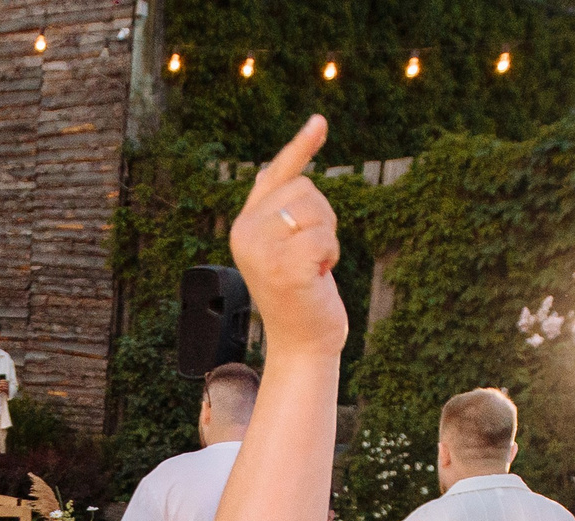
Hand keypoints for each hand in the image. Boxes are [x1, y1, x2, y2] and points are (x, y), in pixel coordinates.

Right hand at [227, 115, 345, 357]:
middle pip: (304, 188)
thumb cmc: (300, 296)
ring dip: (327, 238)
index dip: (300, 147)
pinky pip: (324, 237)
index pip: (275, 176)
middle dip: (321, 219)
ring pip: (315, 209)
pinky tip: (317, 278)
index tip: (320, 121)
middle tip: (312, 256)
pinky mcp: (285, 267)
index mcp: (244, 226)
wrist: (302, 343)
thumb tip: (272, 167)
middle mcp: (245, 234)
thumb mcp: (285, 248)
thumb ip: (276, 211)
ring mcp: (263, 250)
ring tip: (313, 267)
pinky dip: (330, 257)